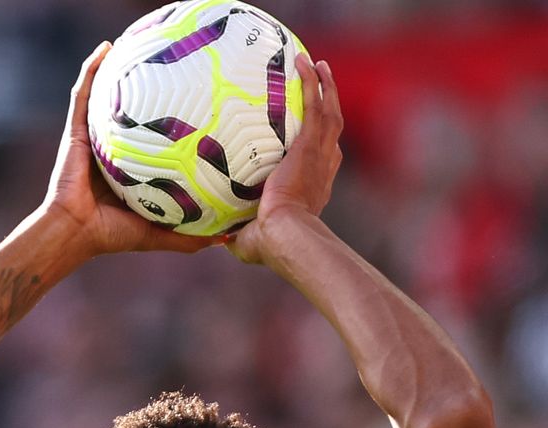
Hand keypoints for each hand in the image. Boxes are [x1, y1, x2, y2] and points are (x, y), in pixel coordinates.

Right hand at [37, 43, 224, 258]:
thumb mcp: (160, 232)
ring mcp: (94, 136)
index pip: (156, 135)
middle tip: (175, 62)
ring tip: (136, 40)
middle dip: (150, 83)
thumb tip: (226, 240)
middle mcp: (114, 146)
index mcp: (133, 165)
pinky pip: (83, 94)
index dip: (175, 116)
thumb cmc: (112, 234)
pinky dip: (91, 69)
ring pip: (108, 94)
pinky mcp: (77, 130)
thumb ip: (189, 236)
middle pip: (135, 108)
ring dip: (118, 65)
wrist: (76, 232)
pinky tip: (105, 48)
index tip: (200, 100)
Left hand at [226, 54, 342, 265]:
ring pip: (328, 112)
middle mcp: (322, 168)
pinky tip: (303, 62)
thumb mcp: (251, 239)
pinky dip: (313, 82)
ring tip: (316, 65)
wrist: (286, 233)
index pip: (321, 162)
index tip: (312, 137)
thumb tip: (217, 238)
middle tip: (322, 87)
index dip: (320, 147)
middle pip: (330, 130)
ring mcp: (319, 154)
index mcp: (313, 189)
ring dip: (325, 86)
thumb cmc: (270, 244)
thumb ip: (237, 234)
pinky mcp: (310, 143)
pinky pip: (315, 104)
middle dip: (328, 107)